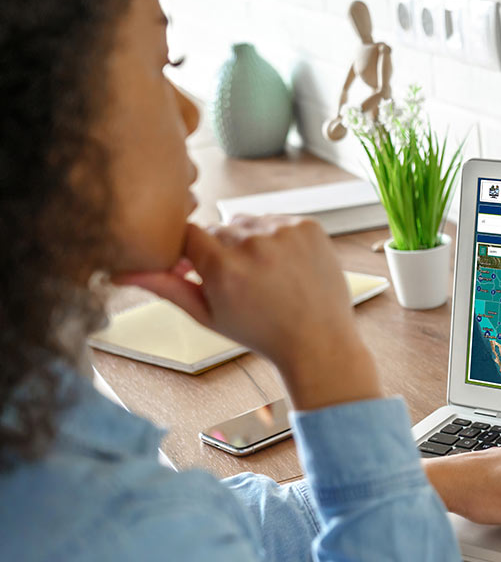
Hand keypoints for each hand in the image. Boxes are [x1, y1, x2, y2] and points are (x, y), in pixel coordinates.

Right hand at [112, 216, 379, 409]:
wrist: (318, 340)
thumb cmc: (261, 332)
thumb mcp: (207, 315)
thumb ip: (166, 287)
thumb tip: (120, 272)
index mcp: (223, 268)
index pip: (187, 234)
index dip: (194, 252)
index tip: (206, 271)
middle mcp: (253, 244)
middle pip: (219, 228)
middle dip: (223, 250)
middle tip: (243, 282)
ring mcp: (284, 232)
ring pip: (248, 221)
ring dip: (251, 241)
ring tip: (267, 276)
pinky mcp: (308, 226)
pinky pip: (278, 220)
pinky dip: (279, 237)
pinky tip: (287, 267)